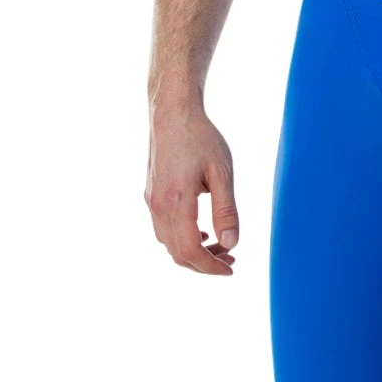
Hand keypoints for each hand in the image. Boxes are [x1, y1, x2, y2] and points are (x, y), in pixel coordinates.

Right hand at [144, 101, 239, 274]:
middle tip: (231, 258)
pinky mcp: (150, 194)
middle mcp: (158, 206)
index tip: (231, 268)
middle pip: (177, 253)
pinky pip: (162, 229)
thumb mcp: (221, 172)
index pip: (190, 251)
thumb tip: (232, 243)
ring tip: (219, 245)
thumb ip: (226, 209)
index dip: (210, 267)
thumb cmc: (200, 138)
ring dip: (192, 252)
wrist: (172, 113)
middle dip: (204, 263)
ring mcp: (150, 201)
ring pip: (168, 244)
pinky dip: (180, 238)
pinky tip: (200, 231)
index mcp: (176, 201)